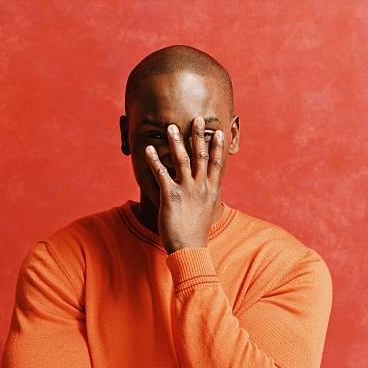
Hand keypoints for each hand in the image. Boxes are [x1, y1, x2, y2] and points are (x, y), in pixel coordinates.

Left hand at [145, 116, 224, 253]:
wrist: (190, 249)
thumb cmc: (196, 233)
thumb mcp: (207, 213)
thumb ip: (208, 198)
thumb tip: (210, 192)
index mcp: (211, 191)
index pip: (216, 164)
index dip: (217, 147)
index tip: (218, 132)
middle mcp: (201, 187)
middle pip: (201, 156)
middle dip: (199, 136)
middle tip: (197, 119)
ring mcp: (186, 190)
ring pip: (182, 160)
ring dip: (176, 141)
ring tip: (170, 126)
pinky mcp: (171, 196)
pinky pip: (161, 173)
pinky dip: (154, 160)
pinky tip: (148, 149)